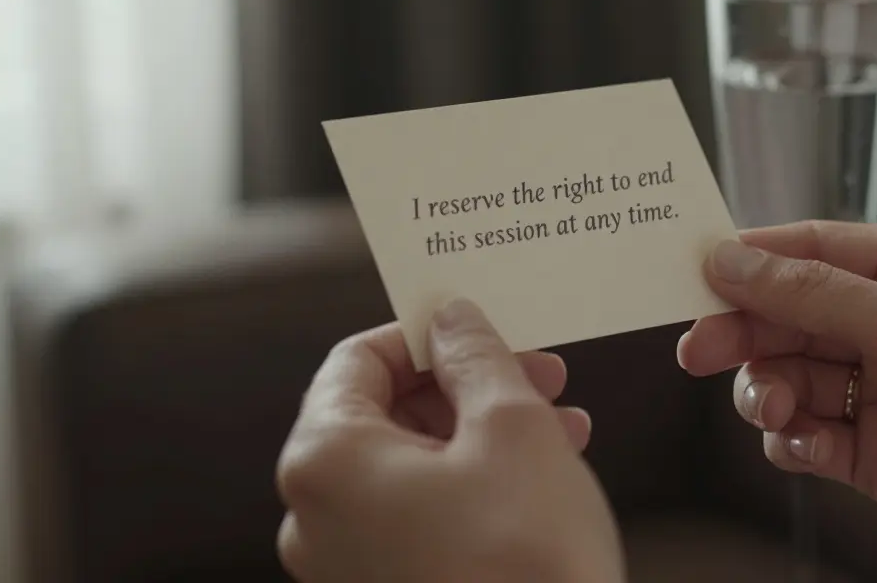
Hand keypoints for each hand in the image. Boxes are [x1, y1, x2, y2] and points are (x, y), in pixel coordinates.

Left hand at [276, 300, 623, 582]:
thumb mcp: (513, 429)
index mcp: (326, 460)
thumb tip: (452, 319)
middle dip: (467, 385)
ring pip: (409, 467)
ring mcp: (344, 567)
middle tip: (541, 373)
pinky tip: (540, 479)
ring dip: (481, 433)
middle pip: (385, 413)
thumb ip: (476, 357)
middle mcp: (315, 516)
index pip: (358, 359)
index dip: (425, 332)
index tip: (483, 325)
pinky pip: (416, 519)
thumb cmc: (525, 560)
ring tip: (561, 423)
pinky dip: (471, 487)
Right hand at [679, 222, 876, 578]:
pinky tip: (802, 444)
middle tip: (699, 349)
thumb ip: (813, 294)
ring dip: (765, 392)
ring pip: (788, 376)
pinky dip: (791, 439)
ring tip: (770, 409)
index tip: (695, 272)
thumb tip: (733, 260)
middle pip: (789, 316)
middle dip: (744, 333)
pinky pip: (805, 434)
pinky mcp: (871, 450)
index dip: (752, 260)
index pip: (813, 249)